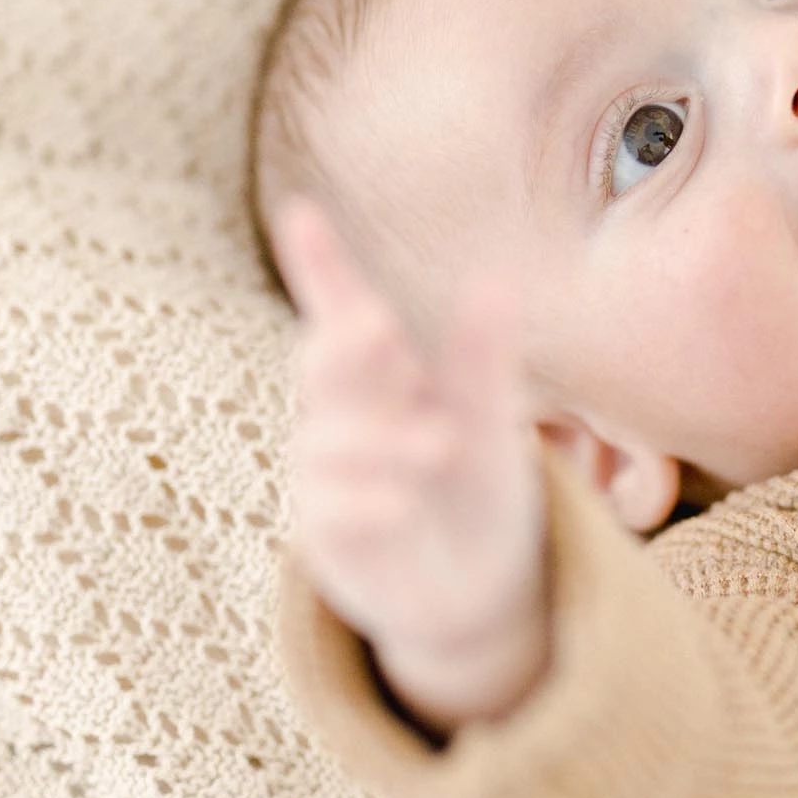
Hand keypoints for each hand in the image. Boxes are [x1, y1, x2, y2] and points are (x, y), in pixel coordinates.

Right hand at [273, 194, 549, 732]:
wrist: (478, 584)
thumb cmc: (477, 482)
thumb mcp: (490, 419)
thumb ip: (484, 360)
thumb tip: (496, 283)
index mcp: (382, 372)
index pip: (341, 309)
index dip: (319, 265)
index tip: (301, 213)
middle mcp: (342, 415)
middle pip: (325, 367)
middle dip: (347, 348)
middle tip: (381, 327)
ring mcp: (327, 476)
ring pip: (328, 445)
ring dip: (380, 441)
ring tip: (441, 444)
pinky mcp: (328, 537)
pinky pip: (331, 514)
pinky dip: (364, 504)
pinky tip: (401, 502)